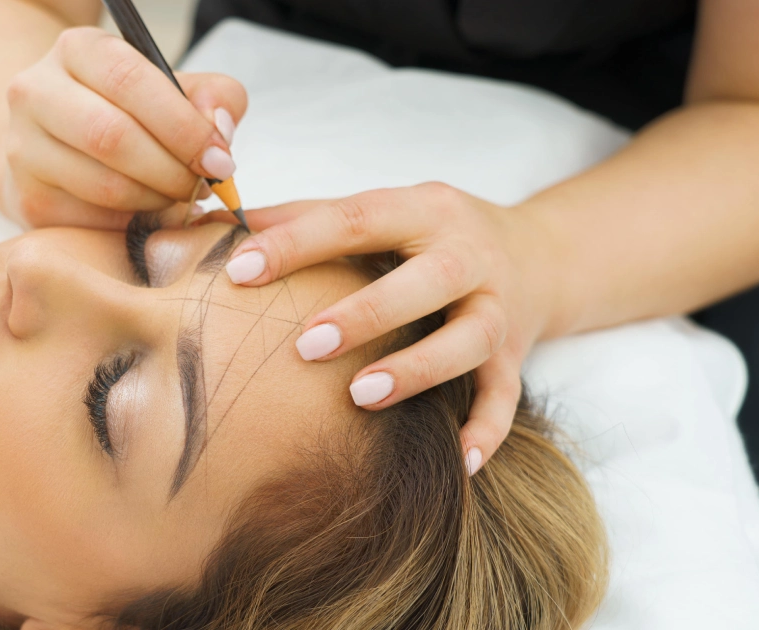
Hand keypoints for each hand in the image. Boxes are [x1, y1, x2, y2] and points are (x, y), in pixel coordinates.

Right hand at [1, 26, 246, 228]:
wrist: (56, 141)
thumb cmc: (125, 112)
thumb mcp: (170, 89)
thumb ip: (211, 97)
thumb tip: (219, 130)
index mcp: (77, 50)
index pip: (129, 81)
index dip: (182, 125)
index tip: (218, 159)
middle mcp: (35, 92)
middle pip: (112, 136)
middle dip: (172, 170)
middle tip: (202, 186)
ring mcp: (23, 148)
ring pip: (103, 185)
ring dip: (156, 201)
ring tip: (177, 198)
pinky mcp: (28, 198)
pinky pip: (93, 221)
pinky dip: (133, 224)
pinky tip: (148, 214)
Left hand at [220, 183, 556, 474]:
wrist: (541, 255)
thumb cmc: (431, 235)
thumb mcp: (381, 211)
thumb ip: (305, 217)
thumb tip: (218, 223)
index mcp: (423, 210)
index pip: (356, 219)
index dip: (298, 243)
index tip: (240, 270)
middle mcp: (468, 255)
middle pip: (428, 280)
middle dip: (367, 313)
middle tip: (305, 346)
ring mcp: (498, 307)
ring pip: (470, 340)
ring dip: (418, 369)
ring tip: (360, 396)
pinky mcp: (516, 355)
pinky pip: (506, 398)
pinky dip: (486, 433)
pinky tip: (457, 463)